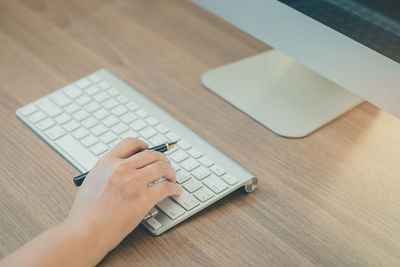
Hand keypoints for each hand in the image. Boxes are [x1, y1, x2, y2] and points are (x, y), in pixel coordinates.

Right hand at [65, 138, 180, 253]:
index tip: (149, 149)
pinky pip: (166, 187)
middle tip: (166, 166)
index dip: (144, 145)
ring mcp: (133, 182)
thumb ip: (107, 172)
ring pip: (161, 167)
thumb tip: (121, 169)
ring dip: (171, 171)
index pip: (131, 143)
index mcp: (107, 162)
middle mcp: (121, 168)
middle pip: (151, 154)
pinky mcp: (143, 198)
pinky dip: (174, 188)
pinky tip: (174, 191)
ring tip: (172, 178)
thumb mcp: (92, 182)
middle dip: (162, 159)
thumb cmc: (85, 214)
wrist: (85, 232)